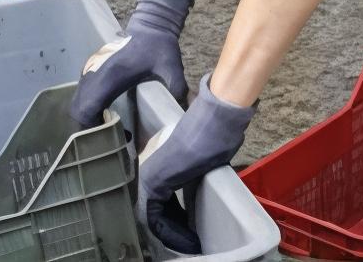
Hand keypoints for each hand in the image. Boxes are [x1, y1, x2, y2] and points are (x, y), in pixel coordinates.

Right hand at [69, 0, 192, 127]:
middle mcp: (95, 74)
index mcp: (110, 76)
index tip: (108, 134)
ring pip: (77, 101)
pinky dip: (88, 104)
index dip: (91, 127)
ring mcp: (91, 70)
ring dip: (87, 115)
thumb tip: (187, 105)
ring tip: (108, 124)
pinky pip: (82, 92)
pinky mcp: (93, 68)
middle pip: (77, 109)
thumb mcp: (170, 66)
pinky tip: (106, 109)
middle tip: (107, 134)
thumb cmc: (159, 46)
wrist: (152, 23)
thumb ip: (177, 85)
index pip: (86, 109)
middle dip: (87, 126)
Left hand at [138, 75, 255, 252]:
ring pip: (153, 220)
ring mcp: (146, 178)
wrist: (217, 118)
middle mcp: (145, 172)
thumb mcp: (201, 163)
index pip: (159, 205)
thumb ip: (190, 179)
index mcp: (156, 166)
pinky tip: (190, 240)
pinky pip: (156, 220)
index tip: (191, 234)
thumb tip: (194, 194)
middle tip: (193, 242)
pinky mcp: (152, 184)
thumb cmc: (216, 135)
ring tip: (194, 245)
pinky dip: (173, 234)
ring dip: (174, 235)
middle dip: (174, 231)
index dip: (175, 223)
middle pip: (155, 213)